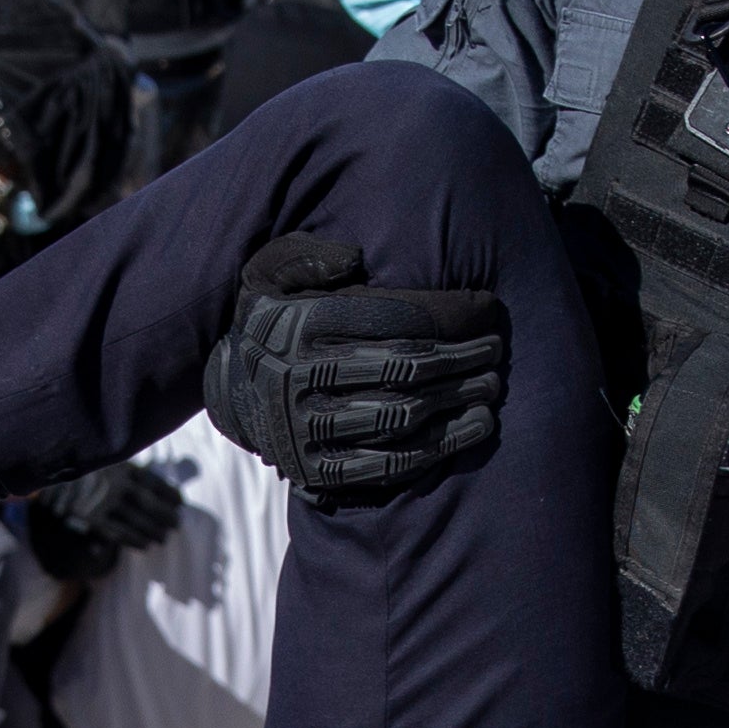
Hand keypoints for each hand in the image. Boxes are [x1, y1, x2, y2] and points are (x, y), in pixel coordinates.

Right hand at [16, 457, 187, 580]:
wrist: (45, 474)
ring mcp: (102, 502)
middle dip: (165, 515)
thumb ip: (129, 469)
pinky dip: (135, 540)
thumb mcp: (106, 459)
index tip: (180, 503)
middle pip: (147, 503)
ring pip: (136, 520)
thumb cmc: (81, 467)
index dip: (169, 494)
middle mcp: (114, 483)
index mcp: (120, 465)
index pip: (152, 482)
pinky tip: (145, 545)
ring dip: (153, 530)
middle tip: (176, 524)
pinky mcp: (90, 519)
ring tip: (164, 537)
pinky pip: (118, 533)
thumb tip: (162, 480)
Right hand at [203, 237, 504, 508]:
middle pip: (403, 369)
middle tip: (496, 354)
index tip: (486, 313)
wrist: (232, 392)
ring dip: (456, 404)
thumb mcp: (270, 273)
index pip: (390, 319)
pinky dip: (436, 450)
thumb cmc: (271, 324)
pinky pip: (388, 464)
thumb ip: (306, 257)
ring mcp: (308, 430)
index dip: (447, 317)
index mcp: (298, 326)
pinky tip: (470, 431)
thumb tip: (354, 259)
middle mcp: (300, 378)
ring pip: (401, 417)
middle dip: (460, 361)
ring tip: (491, 390)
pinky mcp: (316, 470)